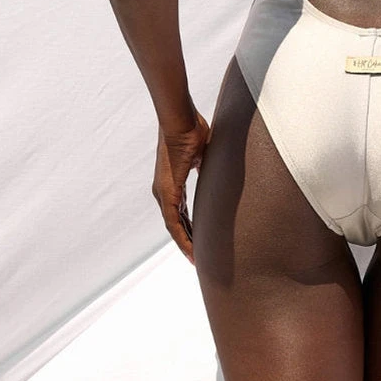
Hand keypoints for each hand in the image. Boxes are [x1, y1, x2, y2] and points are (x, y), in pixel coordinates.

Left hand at [152, 109, 210, 265]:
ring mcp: (163, 192)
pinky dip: (182, 237)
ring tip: (196, 259)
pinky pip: (174, 222)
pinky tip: (191, 250)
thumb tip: (216, 170)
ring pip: (174, 226)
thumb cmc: (191, 130)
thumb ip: (205, 166)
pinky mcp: (167, 192)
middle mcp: (164, 191)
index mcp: (172, 182)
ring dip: (186, 243)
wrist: (180, 121)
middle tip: (198, 257)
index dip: (189, 227)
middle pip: (176, 222)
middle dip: (188, 240)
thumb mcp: (202, 154)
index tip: (199, 240)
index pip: (180, 212)